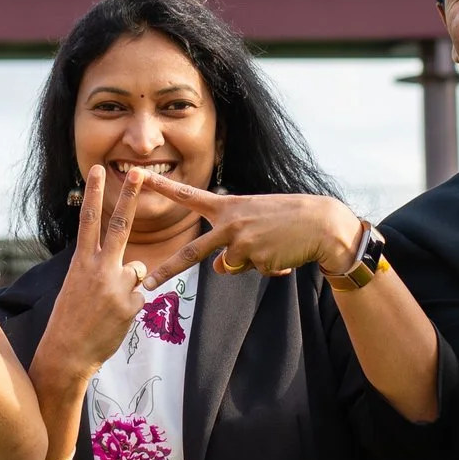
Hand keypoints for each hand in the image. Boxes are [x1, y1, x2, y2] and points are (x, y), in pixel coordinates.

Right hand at [31, 165, 153, 385]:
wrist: (66, 354)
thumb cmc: (69, 320)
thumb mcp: (76, 286)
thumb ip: (101, 269)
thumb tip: (133, 266)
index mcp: (81, 262)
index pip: (89, 221)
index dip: (95, 194)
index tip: (99, 170)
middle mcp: (99, 269)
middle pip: (119, 226)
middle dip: (131, 198)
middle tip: (141, 173)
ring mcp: (116, 286)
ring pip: (137, 271)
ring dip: (128, 285)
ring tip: (108, 306)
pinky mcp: (131, 305)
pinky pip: (140, 298)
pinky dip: (130, 307)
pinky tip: (114, 320)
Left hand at [138, 175, 364, 280]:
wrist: (321, 224)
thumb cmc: (286, 219)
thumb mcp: (253, 220)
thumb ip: (230, 241)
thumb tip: (220, 268)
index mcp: (227, 206)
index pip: (188, 195)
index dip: (162, 186)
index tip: (137, 176)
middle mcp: (229, 223)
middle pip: (191, 252)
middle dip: (168, 270)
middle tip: (148, 284)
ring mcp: (241, 241)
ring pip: (228, 267)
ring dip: (247, 263)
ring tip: (270, 245)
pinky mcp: (256, 258)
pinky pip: (251, 271)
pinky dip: (265, 267)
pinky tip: (282, 253)